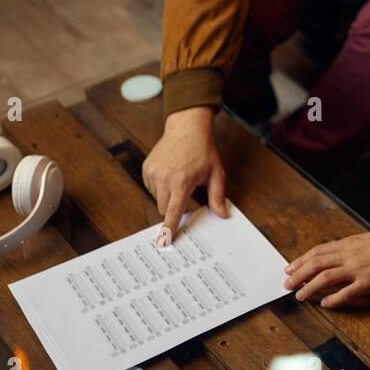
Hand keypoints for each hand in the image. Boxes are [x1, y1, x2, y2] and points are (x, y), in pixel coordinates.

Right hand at [141, 106, 229, 242]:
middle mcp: (164, 178)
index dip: (169, 228)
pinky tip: (171, 173)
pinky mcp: (147, 168)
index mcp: (182, 181)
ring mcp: (153, 173)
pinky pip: (151, 187)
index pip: (173, 211)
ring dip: (166, 196)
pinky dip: (159, 186)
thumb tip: (222, 215)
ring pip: (157, 198)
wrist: (187, 128)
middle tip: (186, 191)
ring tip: (179, 177)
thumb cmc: (204, 151)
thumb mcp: (216, 173)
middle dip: (174, 206)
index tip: (163, 242)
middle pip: (164, 208)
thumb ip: (218, 196)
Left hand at [283, 227, 369, 307]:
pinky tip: (325, 305)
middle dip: (298, 274)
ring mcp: (359, 268)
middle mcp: (351, 254)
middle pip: (316, 264)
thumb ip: (355, 246)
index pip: (318, 251)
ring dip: (309, 288)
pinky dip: (333, 300)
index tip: (290, 268)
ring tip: (300, 296)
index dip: (301, 260)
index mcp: (351, 243)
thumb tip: (342, 251)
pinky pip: (346, 293)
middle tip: (287, 284)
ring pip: (325, 278)